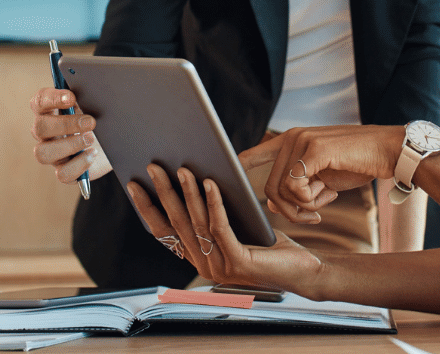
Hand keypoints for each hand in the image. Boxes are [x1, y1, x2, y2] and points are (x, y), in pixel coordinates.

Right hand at [29, 87, 111, 182]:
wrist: (116, 143)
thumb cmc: (100, 119)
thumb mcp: (95, 104)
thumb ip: (87, 95)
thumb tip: (90, 87)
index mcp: (49, 111)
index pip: (39, 101)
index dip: (52, 98)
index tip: (71, 97)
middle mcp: (46, 133)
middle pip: (39, 128)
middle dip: (65, 124)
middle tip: (90, 121)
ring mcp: (52, 154)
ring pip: (42, 153)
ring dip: (69, 145)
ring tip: (91, 139)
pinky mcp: (64, 171)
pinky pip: (62, 174)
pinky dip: (78, 164)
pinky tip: (92, 154)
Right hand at [126, 164, 322, 292]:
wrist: (304, 272)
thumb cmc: (270, 246)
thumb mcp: (237, 226)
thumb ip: (215, 214)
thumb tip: (197, 177)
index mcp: (199, 258)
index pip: (165, 232)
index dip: (148, 209)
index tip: (135, 185)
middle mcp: (204, 265)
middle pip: (177, 223)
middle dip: (163, 192)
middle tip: (153, 167)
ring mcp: (220, 267)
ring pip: (197, 222)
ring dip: (187, 192)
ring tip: (182, 168)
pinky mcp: (238, 263)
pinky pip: (220, 226)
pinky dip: (214, 202)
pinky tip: (210, 182)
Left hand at [241, 125, 401, 223]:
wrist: (387, 151)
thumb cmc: (358, 164)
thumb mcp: (324, 175)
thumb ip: (299, 184)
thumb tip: (272, 202)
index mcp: (292, 141)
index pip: (255, 153)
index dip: (239, 166)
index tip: (225, 176)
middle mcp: (292, 137)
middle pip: (269, 186)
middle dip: (286, 210)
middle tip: (310, 216)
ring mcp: (301, 141)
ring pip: (281, 190)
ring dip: (301, 207)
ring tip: (322, 205)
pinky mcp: (313, 149)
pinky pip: (296, 187)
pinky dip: (310, 200)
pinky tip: (329, 196)